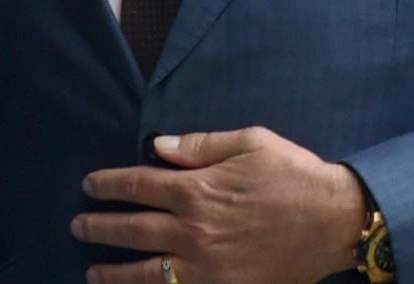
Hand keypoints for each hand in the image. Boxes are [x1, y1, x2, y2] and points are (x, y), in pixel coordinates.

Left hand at [72, 126, 367, 283]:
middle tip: (78, 225)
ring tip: (93, 271)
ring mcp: (207, 266)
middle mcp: (194, 230)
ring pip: (147, 272)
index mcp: (198, 189)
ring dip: (114, 272)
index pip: (138, 185)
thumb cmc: (295, 175)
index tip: (88, 185)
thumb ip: (200, 144)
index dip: (108, 185)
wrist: (334, 221)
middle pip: (133, 230)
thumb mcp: (250, 143)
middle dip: (100, 227)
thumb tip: (158, 145)